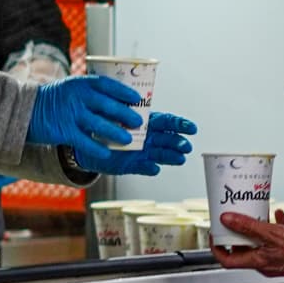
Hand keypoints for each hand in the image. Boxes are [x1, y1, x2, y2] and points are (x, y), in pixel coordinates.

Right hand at [28, 76, 144, 164]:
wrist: (23, 110)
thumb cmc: (53, 101)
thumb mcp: (70, 89)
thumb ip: (90, 94)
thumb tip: (119, 103)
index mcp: (80, 83)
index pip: (108, 85)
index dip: (124, 92)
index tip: (137, 99)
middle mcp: (77, 97)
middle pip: (108, 105)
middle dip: (126, 114)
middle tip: (138, 122)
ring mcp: (70, 114)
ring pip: (100, 124)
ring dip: (116, 133)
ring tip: (128, 140)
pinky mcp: (63, 131)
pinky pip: (85, 141)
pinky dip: (97, 148)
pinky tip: (107, 153)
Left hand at [72, 112, 196, 176]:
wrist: (91, 145)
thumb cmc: (105, 127)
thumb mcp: (115, 115)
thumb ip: (126, 114)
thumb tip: (137, 113)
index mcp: (147, 122)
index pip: (167, 122)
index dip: (180, 125)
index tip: (192, 128)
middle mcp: (148, 138)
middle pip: (167, 139)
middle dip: (178, 142)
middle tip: (186, 146)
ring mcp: (143, 152)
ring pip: (160, 154)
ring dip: (171, 157)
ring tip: (179, 159)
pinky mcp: (134, 165)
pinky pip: (144, 167)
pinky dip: (149, 168)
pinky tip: (155, 168)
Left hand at [212, 210, 283, 276]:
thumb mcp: (271, 233)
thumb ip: (248, 225)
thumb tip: (227, 219)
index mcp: (257, 262)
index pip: (227, 260)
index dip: (218, 247)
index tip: (217, 233)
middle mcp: (265, 264)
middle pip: (243, 249)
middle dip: (239, 232)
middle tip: (236, 218)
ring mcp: (276, 260)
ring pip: (260, 243)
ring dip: (257, 228)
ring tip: (257, 213)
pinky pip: (276, 240)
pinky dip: (274, 227)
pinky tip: (278, 215)